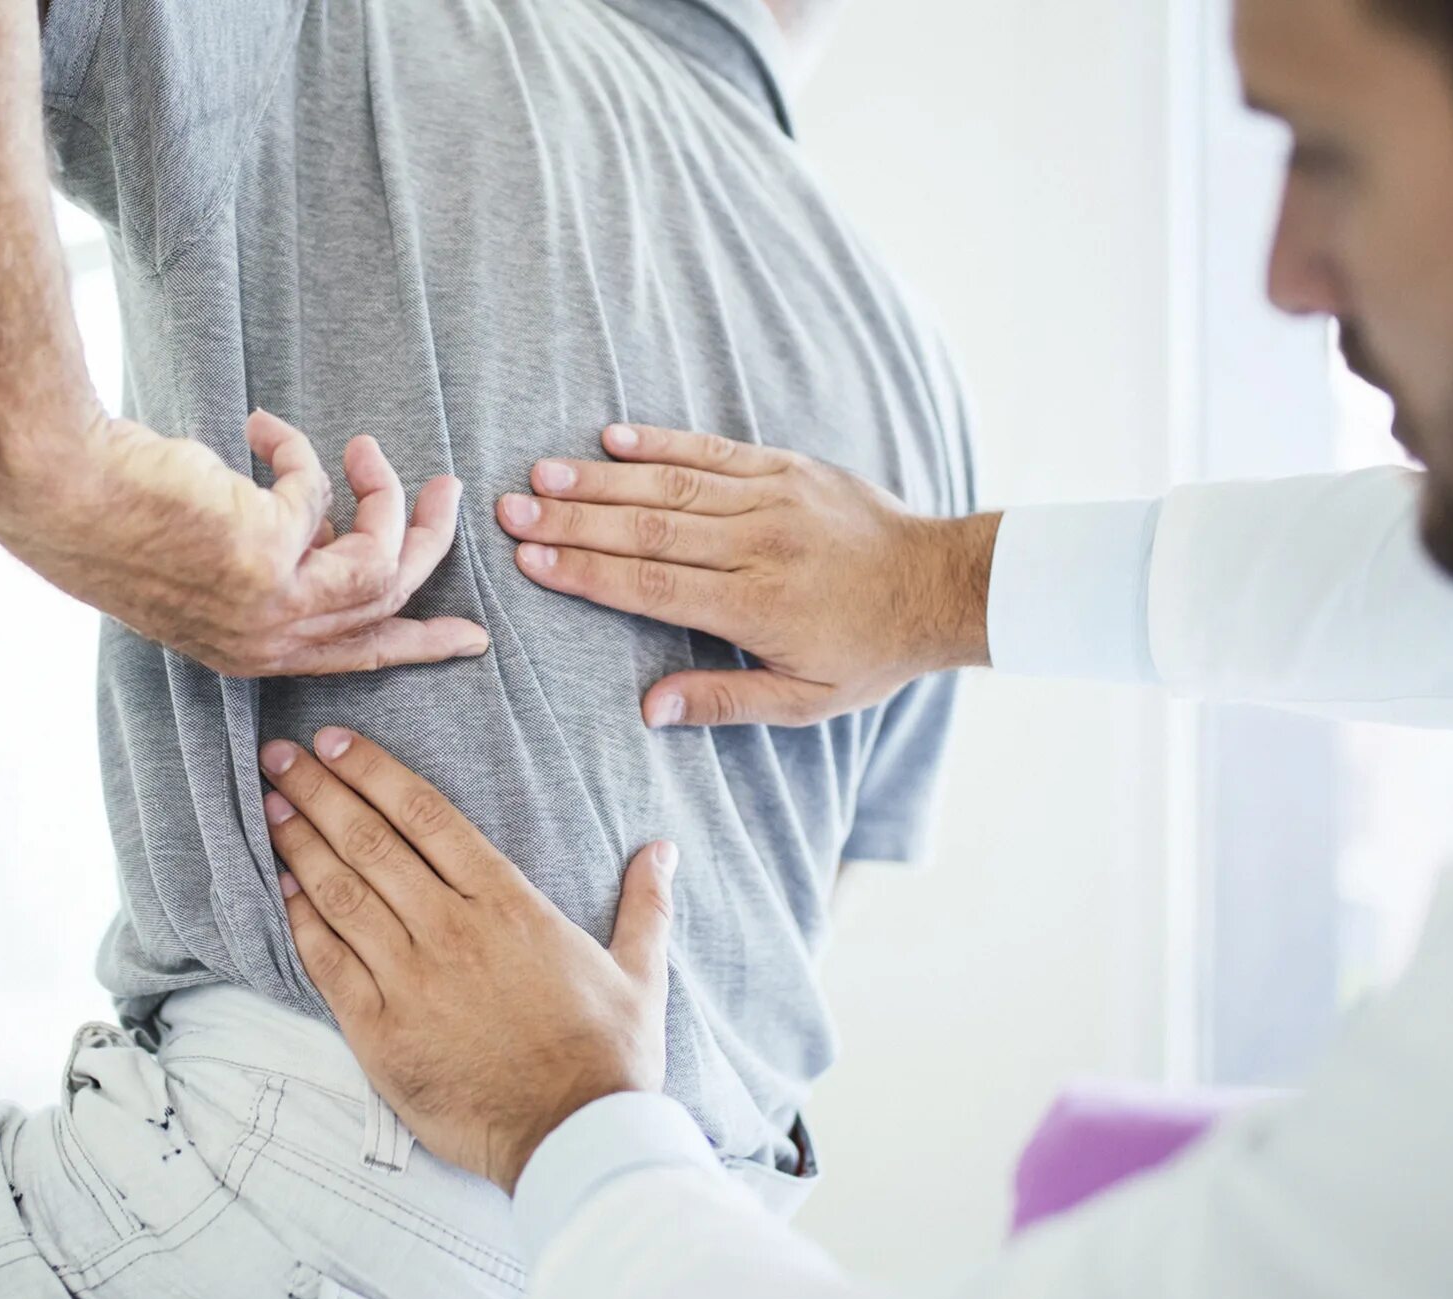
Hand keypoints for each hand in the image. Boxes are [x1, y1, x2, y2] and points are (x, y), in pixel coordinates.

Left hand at [0, 409, 489, 676]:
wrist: (61, 492)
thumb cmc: (120, 516)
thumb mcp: (213, 559)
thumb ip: (278, 560)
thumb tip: (328, 526)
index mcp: (251, 652)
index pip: (357, 657)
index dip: (420, 644)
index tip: (471, 638)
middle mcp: (267, 641)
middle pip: (388, 603)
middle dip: (430, 544)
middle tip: (448, 491)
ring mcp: (272, 604)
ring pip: (380, 558)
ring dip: (386, 493)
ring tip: (366, 446)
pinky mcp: (271, 553)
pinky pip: (319, 491)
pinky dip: (297, 451)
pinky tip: (258, 428)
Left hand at [257, 727, 675, 1193]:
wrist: (575, 1138)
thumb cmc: (608, 1057)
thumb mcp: (640, 972)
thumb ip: (645, 904)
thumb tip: (662, 849)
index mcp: (507, 903)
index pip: (426, 815)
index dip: (373, 771)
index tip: (334, 742)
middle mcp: (451, 929)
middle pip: (371, 841)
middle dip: (318, 791)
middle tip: (279, 756)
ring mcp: (411, 978)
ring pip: (342, 892)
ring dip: (300, 843)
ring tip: (268, 805)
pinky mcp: (380, 1031)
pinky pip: (328, 961)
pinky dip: (300, 919)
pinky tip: (279, 886)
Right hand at [496, 423, 1000, 726]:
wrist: (942, 584)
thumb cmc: (869, 651)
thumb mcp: (804, 701)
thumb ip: (723, 703)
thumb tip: (647, 709)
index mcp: (755, 606)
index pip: (651, 586)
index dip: (586, 572)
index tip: (530, 560)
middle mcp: (757, 544)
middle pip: (647, 528)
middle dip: (572, 519)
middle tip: (509, 510)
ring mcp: (772, 498)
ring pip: (670, 483)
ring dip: (600, 478)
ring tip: (540, 473)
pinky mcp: (786, 467)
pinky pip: (713, 450)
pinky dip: (660, 441)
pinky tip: (611, 436)